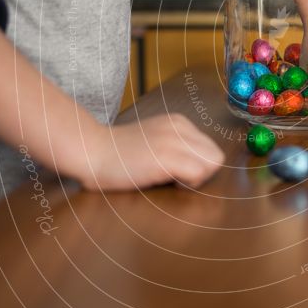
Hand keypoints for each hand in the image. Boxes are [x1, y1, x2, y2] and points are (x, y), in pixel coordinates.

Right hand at [81, 113, 223, 190]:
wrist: (91, 151)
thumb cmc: (119, 155)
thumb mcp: (154, 140)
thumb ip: (177, 146)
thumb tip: (202, 167)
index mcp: (179, 122)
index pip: (211, 149)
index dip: (199, 165)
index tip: (176, 171)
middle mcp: (180, 127)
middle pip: (216, 156)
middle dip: (202, 172)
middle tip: (175, 178)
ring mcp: (174, 140)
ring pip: (212, 164)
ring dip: (196, 178)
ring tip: (170, 179)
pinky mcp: (166, 157)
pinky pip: (198, 173)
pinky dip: (187, 184)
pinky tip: (165, 182)